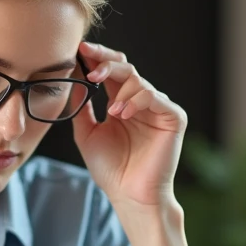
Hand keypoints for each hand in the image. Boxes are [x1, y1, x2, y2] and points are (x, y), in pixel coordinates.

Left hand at [72, 41, 188, 210]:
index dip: (97, 58)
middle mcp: (141, 102)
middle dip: (106, 63)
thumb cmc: (111, 170)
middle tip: (90, 65)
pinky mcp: (173, 118)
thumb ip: (82, 108)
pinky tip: (122, 113)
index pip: (111, 71)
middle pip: (126, 68)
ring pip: (139, 81)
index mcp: (122, 102)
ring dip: (121, 90)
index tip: (79, 50)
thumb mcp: (87, 134)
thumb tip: (72, 80)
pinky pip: (156, 97)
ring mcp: (158, 108)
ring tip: (111, 111)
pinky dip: (137, 100)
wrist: (129, 196)